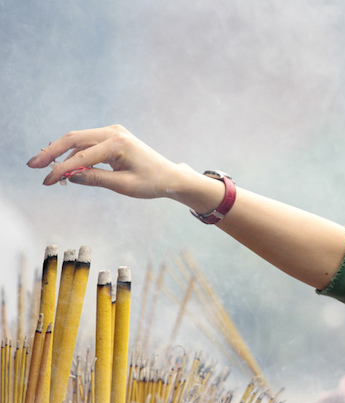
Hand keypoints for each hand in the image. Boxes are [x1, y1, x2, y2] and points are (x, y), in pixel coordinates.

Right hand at [27, 124, 195, 199]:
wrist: (169, 176)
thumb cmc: (151, 182)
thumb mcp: (124, 186)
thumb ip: (96, 179)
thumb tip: (70, 177)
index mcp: (119, 143)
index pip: (82, 156)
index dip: (62, 169)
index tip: (47, 181)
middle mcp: (114, 132)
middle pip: (74, 139)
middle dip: (52, 152)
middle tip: (32, 165)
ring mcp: (113, 132)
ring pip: (78, 140)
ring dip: (62, 154)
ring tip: (49, 172)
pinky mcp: (112, 137)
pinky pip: (88, 144)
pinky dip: (76, 155)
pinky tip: (67, 169)